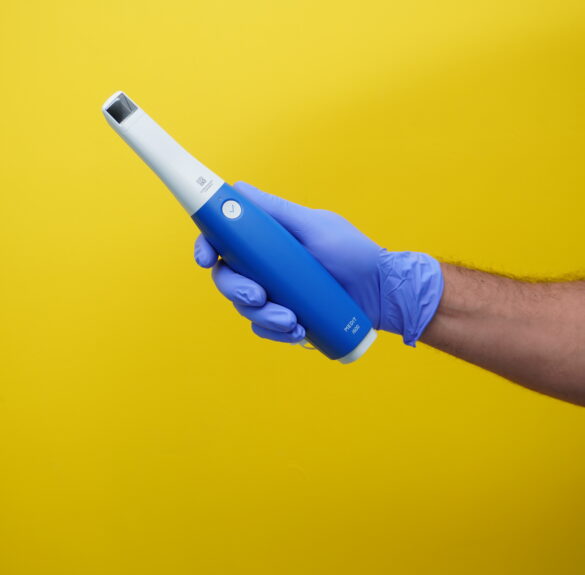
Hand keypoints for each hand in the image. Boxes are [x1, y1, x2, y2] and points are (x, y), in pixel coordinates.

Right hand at [194, 181, 383, 343]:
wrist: (379, 292)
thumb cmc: (352, 253)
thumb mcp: (314, 226)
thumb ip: (277, 212)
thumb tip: (238, 191)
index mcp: (266, 242)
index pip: (223, 242)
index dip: (206, 247)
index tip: (205, 259)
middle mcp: (264, 267)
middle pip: (227, 278)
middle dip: (237, 291)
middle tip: (259, 297)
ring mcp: (274, 294)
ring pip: (245, 308)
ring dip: (264, 317)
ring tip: (293, 320)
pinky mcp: (285, 317)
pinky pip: (265, 329)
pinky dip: (277, 332)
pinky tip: (299, 331)